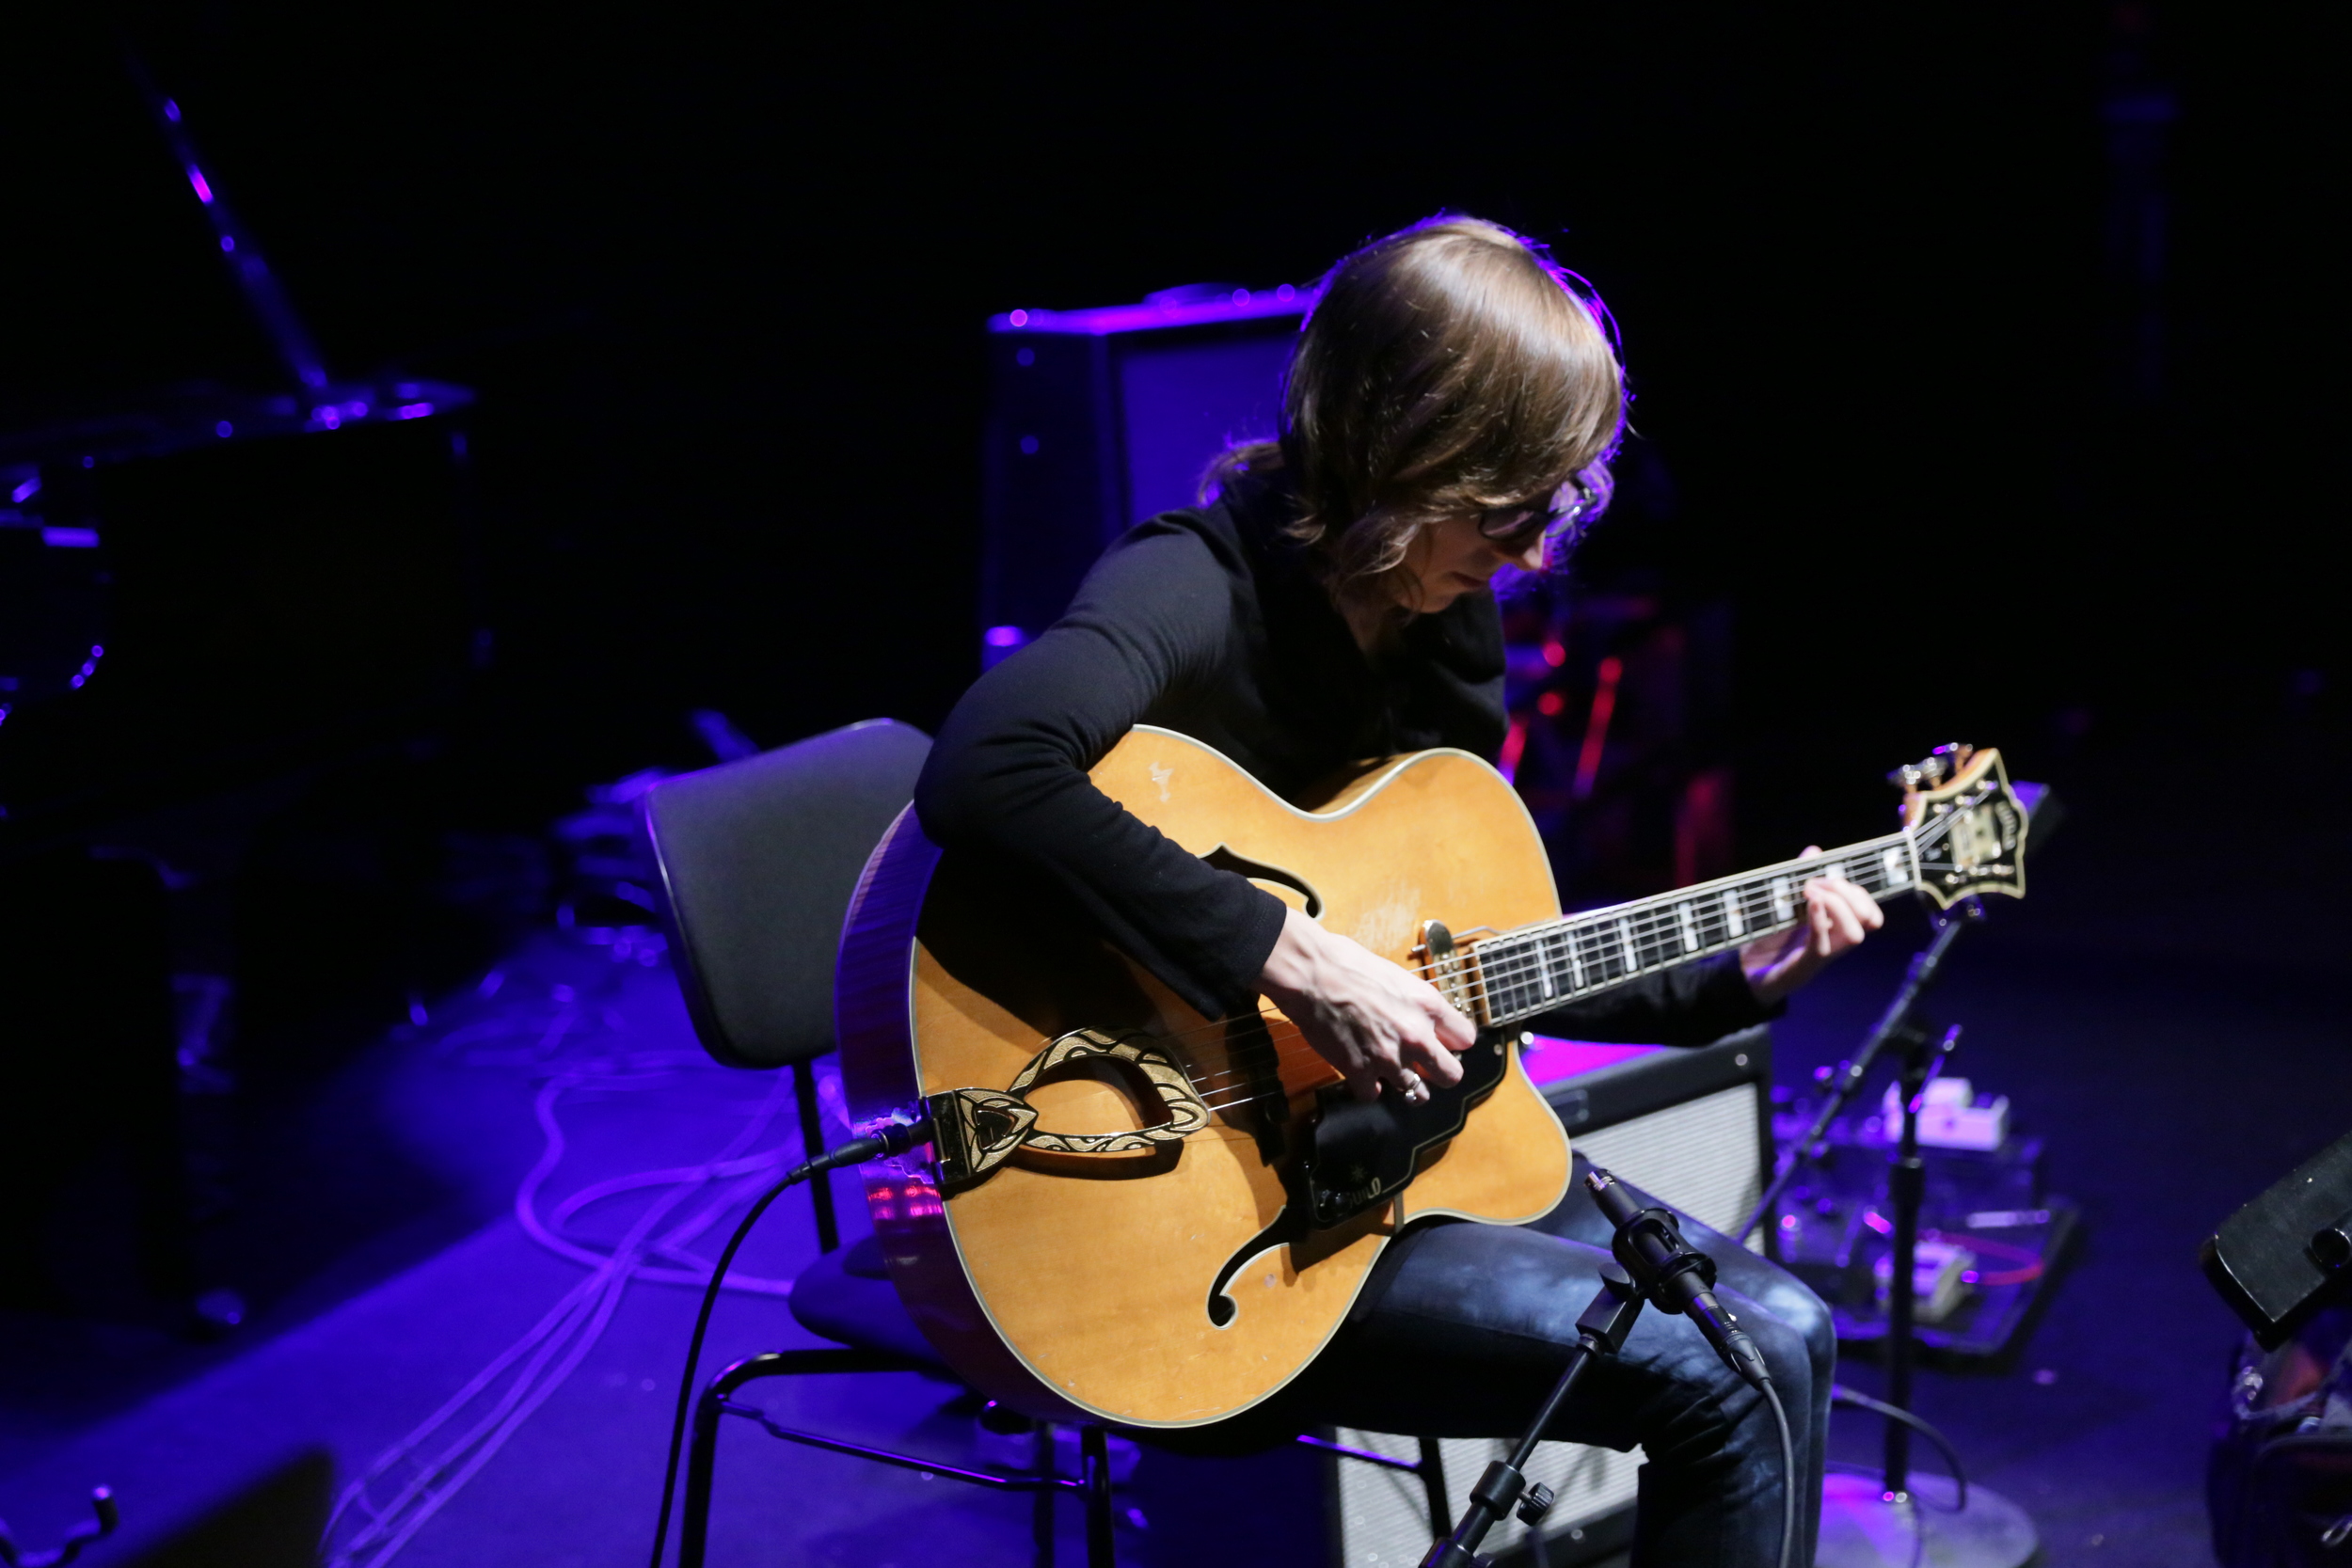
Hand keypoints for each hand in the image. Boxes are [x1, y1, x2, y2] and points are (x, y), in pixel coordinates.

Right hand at [1257, 906, 1474, 1102]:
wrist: (1311, 975)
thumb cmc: (1348, 964)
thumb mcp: (1396, 976)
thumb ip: (1415, 1003)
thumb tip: (1421, 1016)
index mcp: (1428, 1006)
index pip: (1466, 1038)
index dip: (1454, 1042)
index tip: (1443, 1043)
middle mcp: (1416, 1036)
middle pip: (1452, 1076)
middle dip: (1439, 1073)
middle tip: (1425, 1067)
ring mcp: (1389, 1058)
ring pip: (1417, 1094)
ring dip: (1406, 1086)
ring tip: (1393, 1074)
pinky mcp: (1360, 1071)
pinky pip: (1373, 1095)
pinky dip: (1367, 1087)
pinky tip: (1361, 1072)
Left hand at [1740, 846, 1883, 1004]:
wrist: (1742, 973)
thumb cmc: (1766, 937)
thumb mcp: (1784, 903)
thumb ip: (1799, 877)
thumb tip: (1814, 851)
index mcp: (1836, 930)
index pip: (1870, 912)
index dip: (1857, 891)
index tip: (1825, 877)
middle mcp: (1835, 945)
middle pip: (1870, 920)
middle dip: (1849, 893)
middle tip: (1816, 883)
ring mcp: (1820, 958)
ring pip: (1855, 935)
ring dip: (1836, 905)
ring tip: (1810, 892)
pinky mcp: (1801, 967)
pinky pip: (1821, 946)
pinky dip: (1819, 920)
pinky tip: (1810, 902)